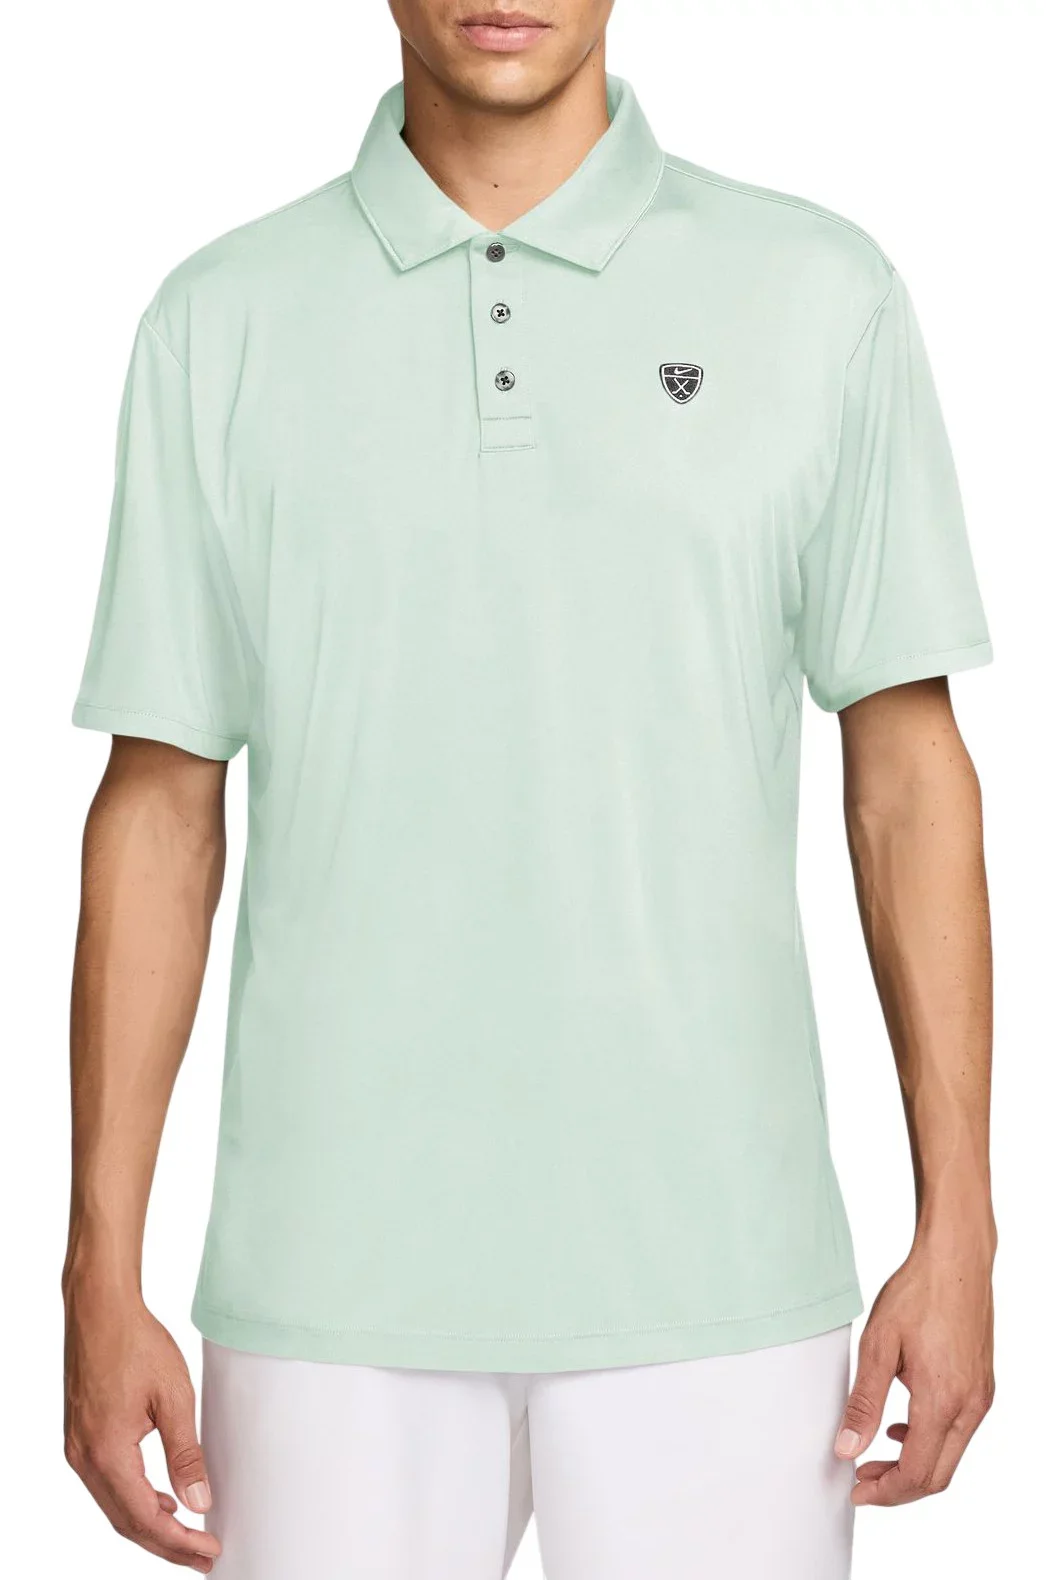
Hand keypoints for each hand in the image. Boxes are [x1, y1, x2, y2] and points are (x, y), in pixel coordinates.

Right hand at [64, 1285, 220, 1569]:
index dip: (178, 1542)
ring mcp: (78, 1449)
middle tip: (203, 1556)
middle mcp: (84, 1458)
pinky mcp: (80, 1437)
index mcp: (106, 1452)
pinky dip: (134, 1501)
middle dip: (166, 1544)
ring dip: (150, 1525)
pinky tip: (160, 1499)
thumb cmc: (135, 1342)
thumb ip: (186, 1454)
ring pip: (115, 1506)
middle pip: (126, 1522)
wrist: (100, 1309)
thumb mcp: (174, 1397)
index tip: (209, 1551)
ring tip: (188, 1534)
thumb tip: (199, 1502)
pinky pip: (106, 1485)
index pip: (144, 1518)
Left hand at [834, 1240, 994, 1504]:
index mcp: (942, 1400)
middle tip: (861, 1480)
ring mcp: (981, 1397)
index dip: (884, 1491)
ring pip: (950, 1456)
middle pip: (938, 1476)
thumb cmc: (918, 1293)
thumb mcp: (878, 1346)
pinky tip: (903, 1426)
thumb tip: (847, 1447)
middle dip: (898, 1487)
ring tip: (875, 1455)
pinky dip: (930, 1442)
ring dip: (914, 1465)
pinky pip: (959, 1432)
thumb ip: (864, 1402)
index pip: (916, 1473)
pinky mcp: (982, 1386)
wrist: (956, 1260)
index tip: (856, 1490)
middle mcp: (970, 1406)